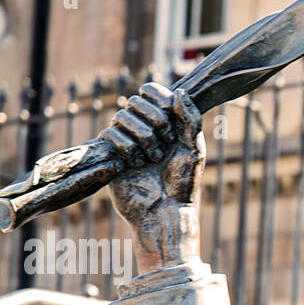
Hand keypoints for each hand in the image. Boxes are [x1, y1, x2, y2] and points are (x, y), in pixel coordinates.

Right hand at [104, 82, 204, 273]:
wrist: (166, 213)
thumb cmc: (184, 184)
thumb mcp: (194, 149)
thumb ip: (190, 119)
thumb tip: (178, 91)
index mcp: (164, 123)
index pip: (151, 91)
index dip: (158, 98)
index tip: (172, 122)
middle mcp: (144, 128)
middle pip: (135, 101)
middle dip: (153, 120)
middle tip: (166, 144)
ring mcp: (127, 141)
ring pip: (120, 116)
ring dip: (141, 136)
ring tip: (153, 158)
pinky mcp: (112, 156)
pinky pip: (109, 135)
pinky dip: (125, 147)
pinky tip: (136, 164)